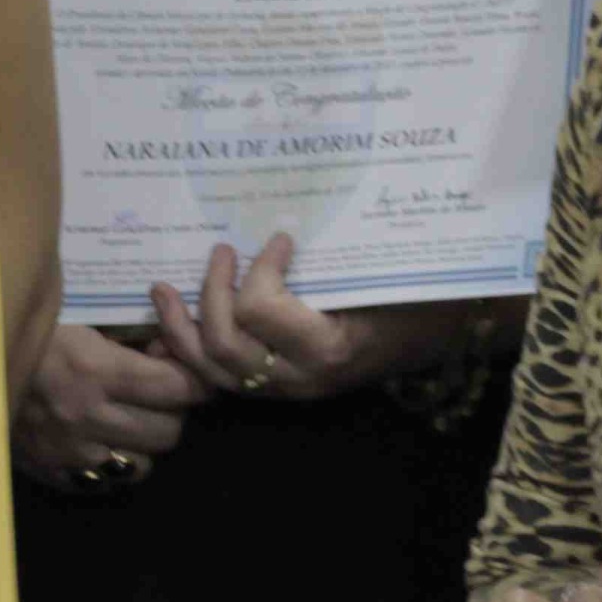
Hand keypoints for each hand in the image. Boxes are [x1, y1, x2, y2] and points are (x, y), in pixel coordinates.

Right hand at [10, 322, 206, 485]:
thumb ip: (127, 336)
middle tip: (160, 394)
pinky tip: (105, 442)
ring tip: (131, 419)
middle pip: (169, 431)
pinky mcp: (53, 474)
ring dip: (145, 442)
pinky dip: (115, 465)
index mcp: (95, 371)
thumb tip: (169, 347)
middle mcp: (86, 417)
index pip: (177, 388)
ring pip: (144, 464)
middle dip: (173, 411)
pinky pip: (108, 484)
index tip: (188, 371)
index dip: (192, 379)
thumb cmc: (28, 332)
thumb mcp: (79, 320)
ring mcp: (70, 453)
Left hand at [148, 236, 462, 403]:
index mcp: (327, 347)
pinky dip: (187, 354)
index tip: (279, 240)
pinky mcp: (275, 389)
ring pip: (210, 370)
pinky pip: (218, 381)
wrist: (439, 336)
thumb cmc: (418, 297)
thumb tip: (289, 211)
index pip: (259, 310)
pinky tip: (169, 330)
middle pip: (223, 342)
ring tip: (162, 291)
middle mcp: (298, 377)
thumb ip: (336, 254)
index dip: (259, 268)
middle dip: (210, 291)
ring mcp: (284, 389)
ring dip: (179, 327)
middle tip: (222, 250)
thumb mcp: (386, 273)